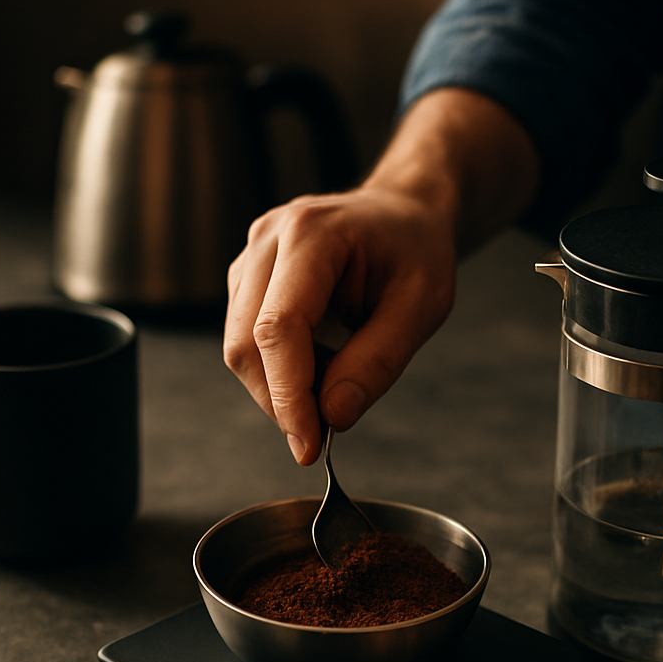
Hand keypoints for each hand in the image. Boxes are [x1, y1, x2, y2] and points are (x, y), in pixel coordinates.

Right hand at [224, 183, 456, 464]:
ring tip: (338, 380)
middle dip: (282, 401)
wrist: (402, 214)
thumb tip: (333, 416)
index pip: (278, 328)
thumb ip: (378, 361)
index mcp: (311, 235)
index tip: (308, 447)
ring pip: (240, 348)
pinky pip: (247, 341)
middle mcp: (267, 240)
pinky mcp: (247, 279)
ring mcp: (250, 258)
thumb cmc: (416, 253)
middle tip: (326, 434)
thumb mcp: (422, 306)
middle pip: (246, 344)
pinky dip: (281, 371)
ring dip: (281, 388)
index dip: (289, 395)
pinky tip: (322, 364)